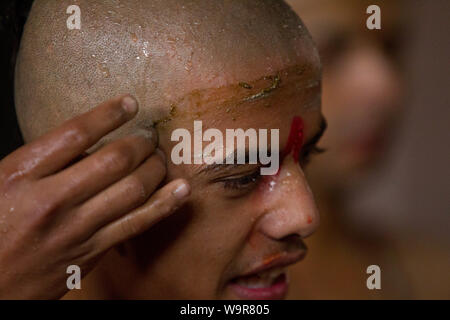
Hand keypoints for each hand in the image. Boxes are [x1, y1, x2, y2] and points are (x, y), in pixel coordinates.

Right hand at [0, 95, 189, 298]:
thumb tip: (88, 144)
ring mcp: (76, 228)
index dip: (109, 113)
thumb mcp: (0, 182)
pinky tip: (182, 190)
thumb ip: (41, 162)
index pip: (75, 133)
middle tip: (149, 137)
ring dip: (156, 168)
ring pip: (133, 189)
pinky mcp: (92, 252)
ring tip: (161, 157)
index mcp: (21, 175)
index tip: (130, 103)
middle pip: (114, 159)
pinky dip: (164, 204)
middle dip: (141, 143)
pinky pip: (137, 224)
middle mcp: (52, 199)